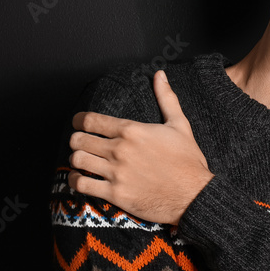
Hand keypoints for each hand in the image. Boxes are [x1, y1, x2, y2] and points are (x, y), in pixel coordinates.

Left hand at [67, 70, 213, 225]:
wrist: (194, 195)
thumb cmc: (188, 161)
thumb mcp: (180, 125)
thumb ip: (166, 98)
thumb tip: (160, 75)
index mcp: (132, 130)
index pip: (90, 120)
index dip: (78, 120)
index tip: (77, 123)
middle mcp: (120, 150)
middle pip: (79, 139)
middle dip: (76, 140)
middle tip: (80, 143)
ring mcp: (116, 172)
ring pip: (78, 160)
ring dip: (76, 159)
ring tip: (82, 160)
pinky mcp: (115, 193)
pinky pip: (82, 184)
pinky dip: (75, 180)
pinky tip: (80, 178)